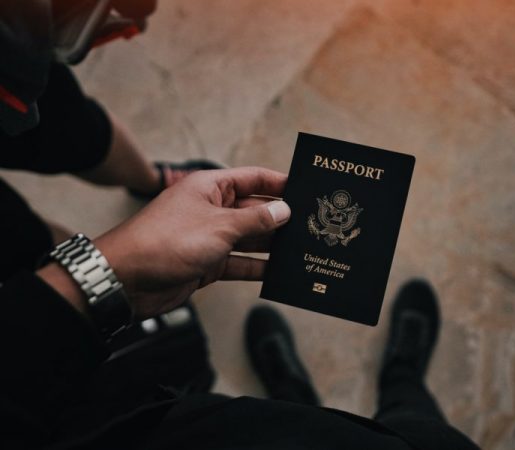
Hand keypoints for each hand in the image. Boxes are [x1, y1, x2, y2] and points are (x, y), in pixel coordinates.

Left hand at [94, 167, 289, 318]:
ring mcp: (209, 237)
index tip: (305, 189)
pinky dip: (257, 267)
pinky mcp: (207, 263)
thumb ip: (255, 219)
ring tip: (301, 249)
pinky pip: (239, 262)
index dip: (279, 183)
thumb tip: (284, 210)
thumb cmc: (166, 241)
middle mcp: (212, 209)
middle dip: (280, 217)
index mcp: (212, 188)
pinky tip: (278, 272)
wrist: (127, 279)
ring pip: (249, 238)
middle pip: (254, 209)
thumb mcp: (219, 226)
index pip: (253, 179)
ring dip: (272, 244)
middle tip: (310, 225)